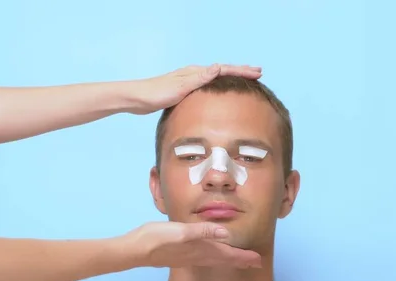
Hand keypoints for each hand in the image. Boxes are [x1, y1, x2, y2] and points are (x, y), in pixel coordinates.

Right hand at [124, 221, 261, 268]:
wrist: (135, 250)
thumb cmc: (157, 238)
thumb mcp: (181, 230)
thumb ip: (203, 231)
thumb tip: (226, 232)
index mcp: (199, 249)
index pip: (227, 254)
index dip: (243, 256)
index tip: (258, 260)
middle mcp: (196, 255)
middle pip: (223, 260)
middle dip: (240, 261)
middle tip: (256, 263)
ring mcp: (188, 257)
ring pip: (214, 261)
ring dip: (228, 260)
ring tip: (239, 261)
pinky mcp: (179, 256)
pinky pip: (204, 259)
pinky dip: (214, 258)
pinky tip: (210, 257)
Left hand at [127, 63, 262, 114]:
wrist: (136, 98)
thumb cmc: (156, 94)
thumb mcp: (180, 87)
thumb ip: (199, 78)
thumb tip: (218, 67)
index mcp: (195, 72)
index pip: (224, 69)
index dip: (241, 71)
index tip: (258, 73)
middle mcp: (193, 74)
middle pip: (222, 71)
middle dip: (240, 72)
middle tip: (258, 73)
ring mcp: (188, 81)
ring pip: (216, 78)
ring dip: (231, 78)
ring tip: (245, 80)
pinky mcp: (184, 90)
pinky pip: (208, 86)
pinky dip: (219, 86)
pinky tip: (220, 93)